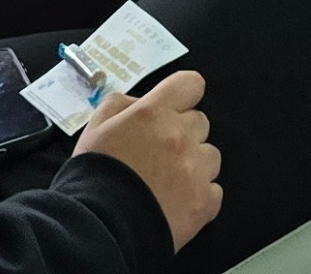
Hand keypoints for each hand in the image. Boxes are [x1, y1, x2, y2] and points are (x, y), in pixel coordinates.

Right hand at [76, 71, 219, 251]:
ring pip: (211, 156)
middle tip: (161, 153)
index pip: (190, 84)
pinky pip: (215, 190)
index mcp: (155, 113)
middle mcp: (180, 136)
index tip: (174, 108)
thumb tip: (142, 103)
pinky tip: (177, 203)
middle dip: (184, 133)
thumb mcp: (96, 126)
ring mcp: (195, 170)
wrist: (101, 226)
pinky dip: (200, 196)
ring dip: (195, 164)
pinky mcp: (204, 202)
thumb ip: (121, 105)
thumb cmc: (95, 175)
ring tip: (169, 182)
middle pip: (200, 122)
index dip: (183, 95)